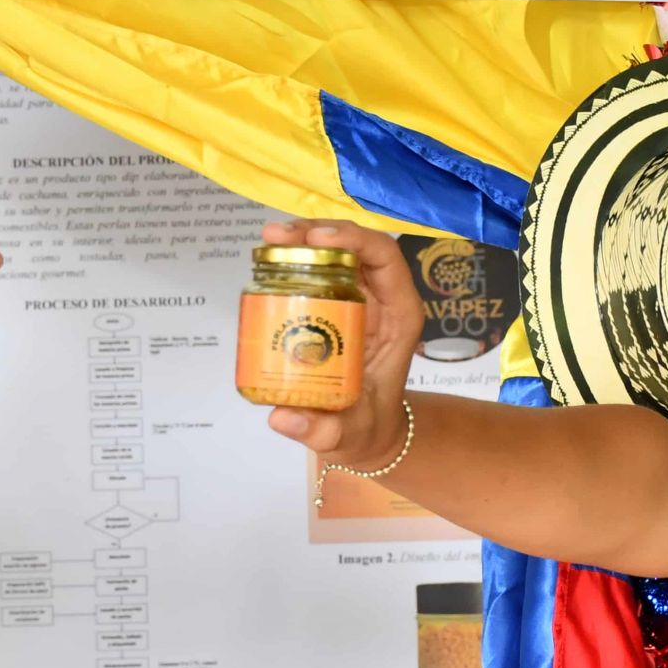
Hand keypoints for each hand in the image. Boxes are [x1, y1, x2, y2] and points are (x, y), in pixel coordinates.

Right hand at [257, 219, 423, 468]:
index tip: (316, 240)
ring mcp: (362, 299)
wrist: (368, 432)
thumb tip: (283, 418)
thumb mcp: (346, 434)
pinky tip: (270, 257)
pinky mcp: (341, 304)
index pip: (386, 260)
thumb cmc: (366, 429)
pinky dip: (298, 258)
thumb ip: (321, 431)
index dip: (353, 240)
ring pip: (339, 252)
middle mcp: (384, 300)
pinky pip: (323, 269)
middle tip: (274, 236)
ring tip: (267, 239)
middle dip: (318, 232)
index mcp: (399, 317)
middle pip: (357, 247)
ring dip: (304, 239)